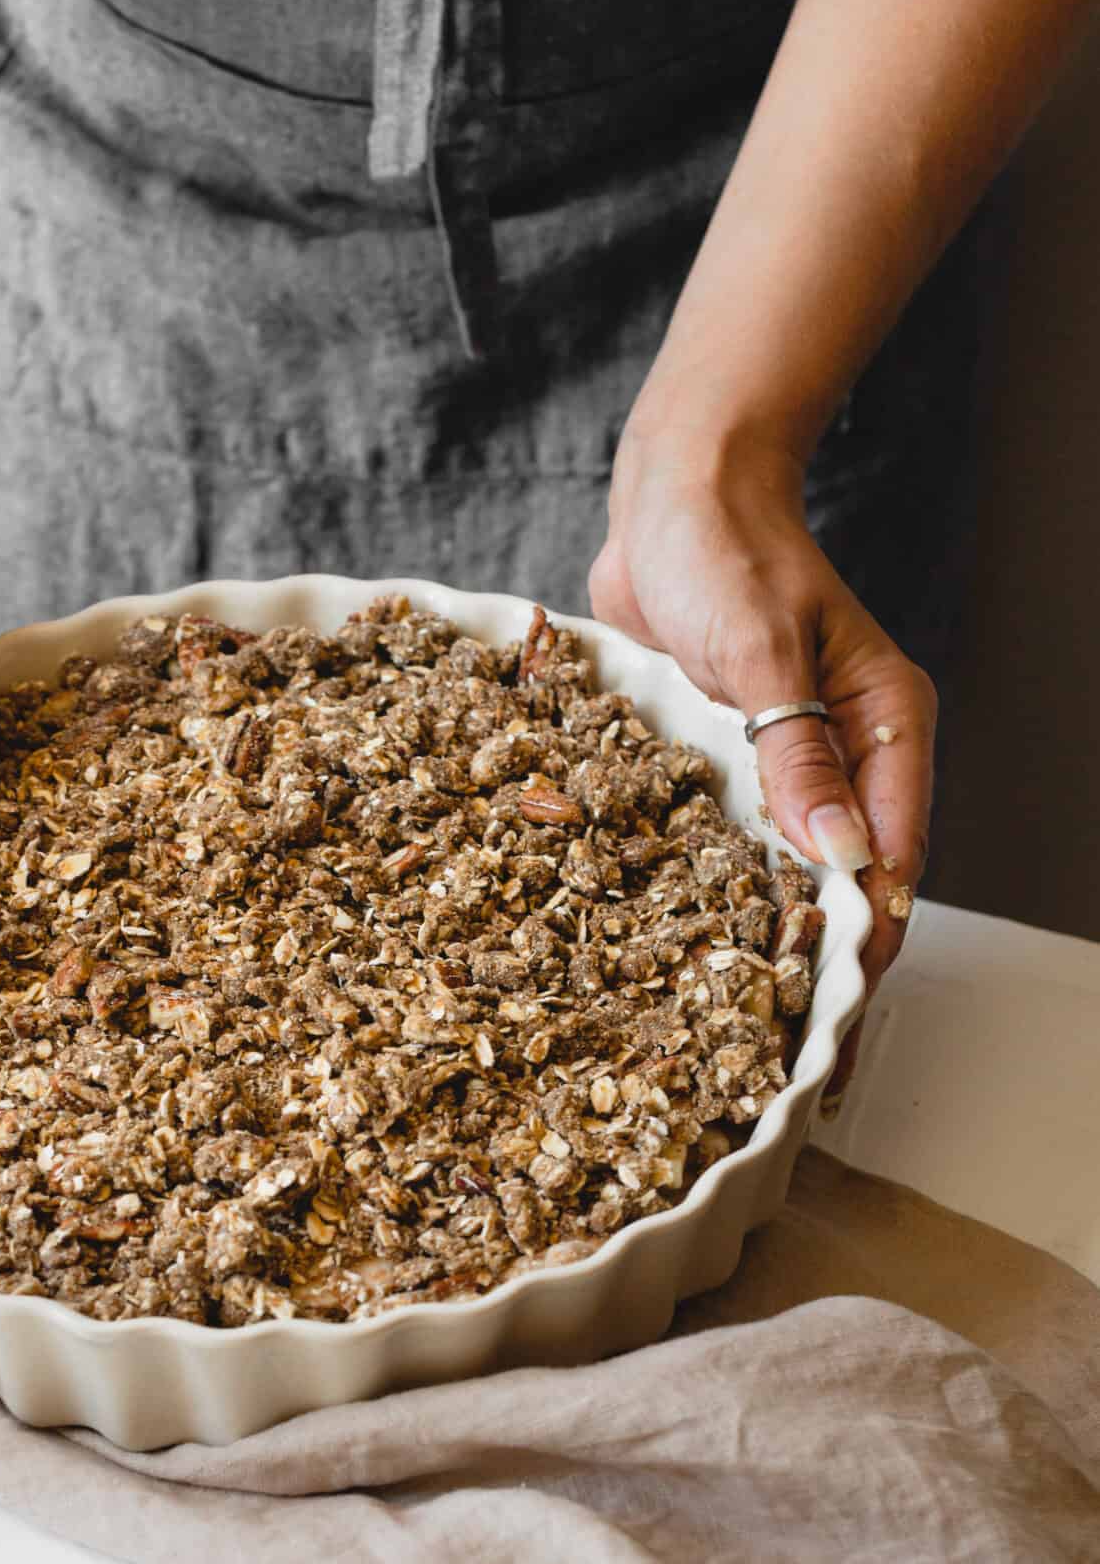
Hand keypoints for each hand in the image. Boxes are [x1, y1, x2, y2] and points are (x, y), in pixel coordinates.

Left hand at [591, 428, 934, 1099]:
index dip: (865, 951)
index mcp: (886, 730)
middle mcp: (842, 759)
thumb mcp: (760, 649)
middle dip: (819, 976)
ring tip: (729, 1044)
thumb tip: (839, 858)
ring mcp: (780, 767)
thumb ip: (794, 753)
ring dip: (762, 952)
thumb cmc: (725, 549)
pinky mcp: (721, 766)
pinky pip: (723, 849)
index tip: (832, 1026)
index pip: (891, 865)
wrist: (671, 494)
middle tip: (781, 1069)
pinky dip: (710, 905)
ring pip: (783, 880)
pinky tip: (676, 967)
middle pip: (844, 889)